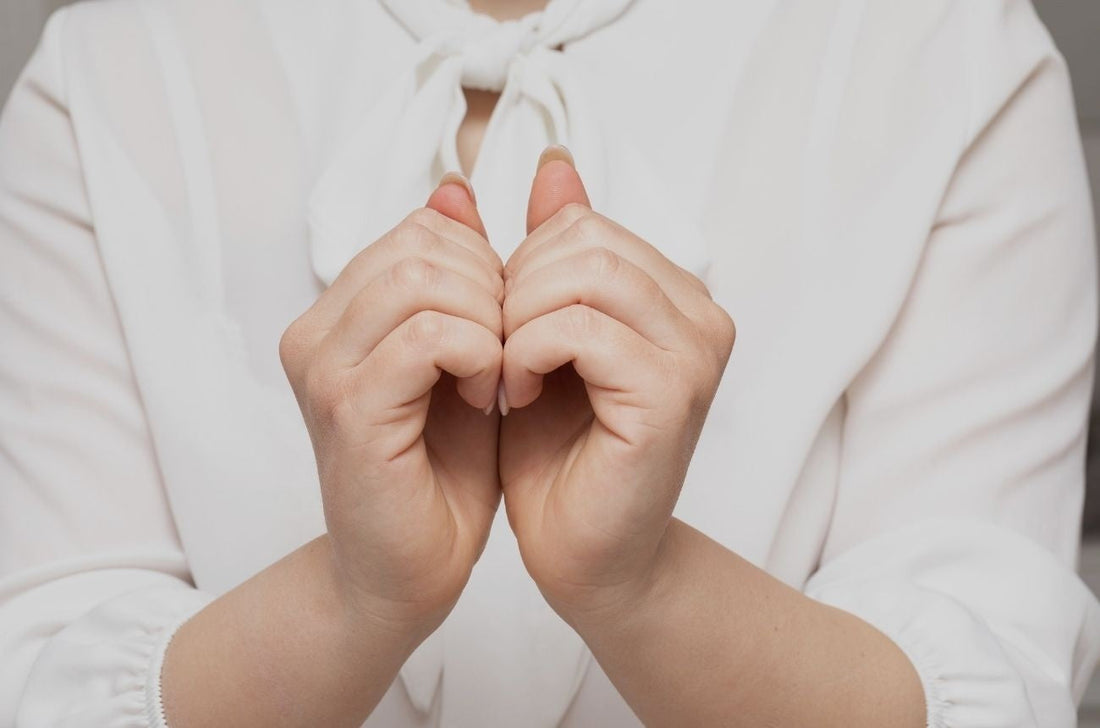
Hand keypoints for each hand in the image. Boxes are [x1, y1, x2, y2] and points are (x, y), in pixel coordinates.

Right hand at [279, 176, 503, 637]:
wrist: (410, 570)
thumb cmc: (440, 468)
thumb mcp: (461, 354)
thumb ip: (458, 277)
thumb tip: (457, 188)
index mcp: (336, 314)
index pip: (421, 231)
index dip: (485, 267)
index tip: (504, 326)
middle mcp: (314, 333)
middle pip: (422, 244)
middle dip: (491, 289)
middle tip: (508, 349)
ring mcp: (323, 369)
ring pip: (424, 280)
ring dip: (488, 321)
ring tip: (498, 372)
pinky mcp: (348, 410)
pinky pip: (429, 336)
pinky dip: (479, 355)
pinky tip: (486, 393)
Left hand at [499, 150, 735, 622]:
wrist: (583, 556)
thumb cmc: (559, 452)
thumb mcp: (542, 334)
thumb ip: (553, 254)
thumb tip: (554, 164)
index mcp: (676, 296)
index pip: (582, 224)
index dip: (520, 266)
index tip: (498, 326)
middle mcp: (701, 317)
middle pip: (584, 240)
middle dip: (514, 289)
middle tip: (494, 351)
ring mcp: (695, 355)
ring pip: (584, 274)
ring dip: (518, 320)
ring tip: (503, 371)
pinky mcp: (672, 396)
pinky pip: (582, 328)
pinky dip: (527, 351)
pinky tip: (516, 391)